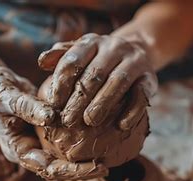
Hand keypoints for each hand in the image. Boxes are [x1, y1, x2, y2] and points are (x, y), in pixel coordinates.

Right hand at [0, 67, 107, 179]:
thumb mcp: (5, 95)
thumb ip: (26, 106)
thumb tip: (51, 117)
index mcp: (17, 149)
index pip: (46, 168)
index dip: (70, 170)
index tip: (93, 167)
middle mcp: (29, 151)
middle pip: (57, 170)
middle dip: (81, 171)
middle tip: (105, 167)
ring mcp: (37, 143)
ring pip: (62, 159)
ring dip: (82, 161)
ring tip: (106, 158)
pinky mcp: (45, 133)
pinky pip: (64, 143)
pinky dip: (80, 142)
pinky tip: (100, 137)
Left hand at [38, 33, 157, 129]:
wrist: (139, 49)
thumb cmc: (100, 58)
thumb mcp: (81, 52)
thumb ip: (61, 57)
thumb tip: (42, 62)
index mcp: (92, 42)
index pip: (73, 61)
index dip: (61, 83)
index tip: (53, 104)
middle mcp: (114, 48)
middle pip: (94, 74)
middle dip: (79, 99)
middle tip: (67, 120)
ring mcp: (134, 61)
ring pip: (117, 82)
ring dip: (102, 103)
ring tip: (89, 122)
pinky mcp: (150, 78)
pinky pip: (141, 95)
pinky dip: (131, 111)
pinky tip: (120, 125)